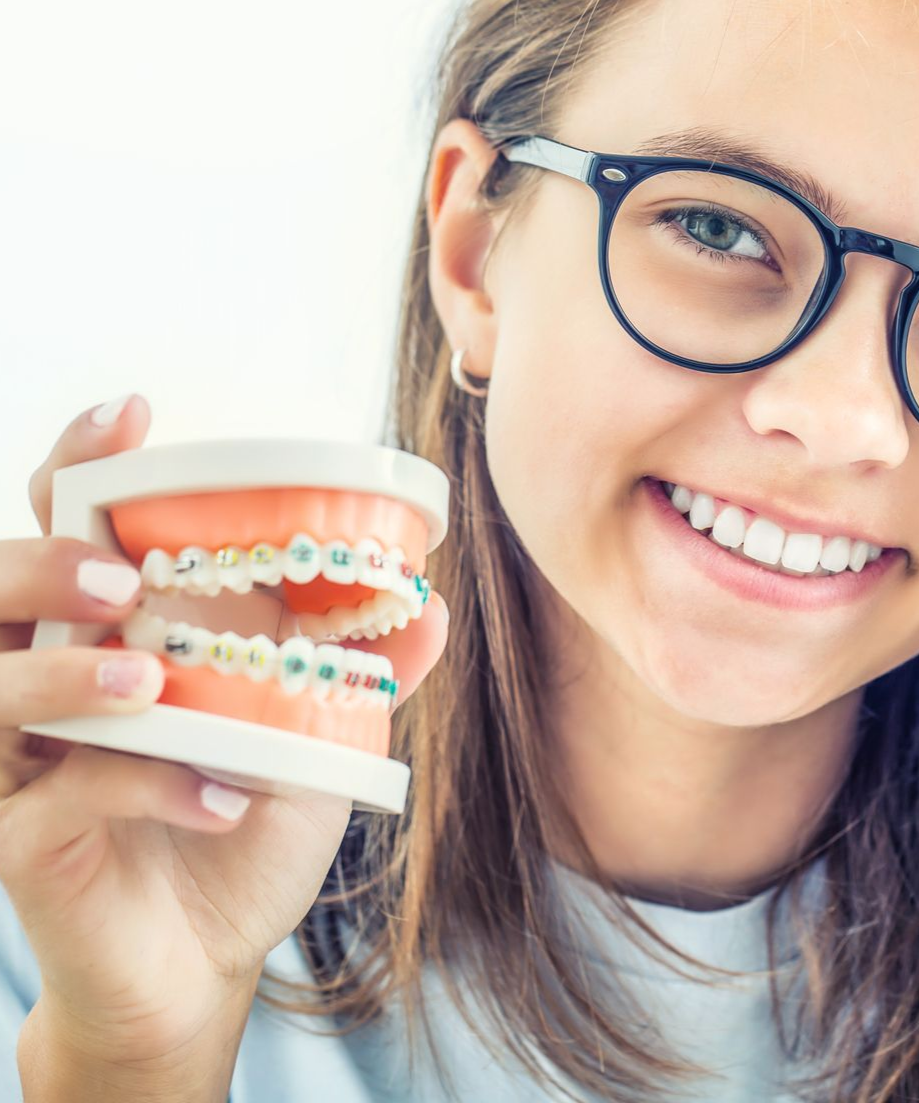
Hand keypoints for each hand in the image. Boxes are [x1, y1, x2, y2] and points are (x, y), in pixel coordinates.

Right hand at [0, 395, 449, 1066]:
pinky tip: (220, 799)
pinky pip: (59, 799)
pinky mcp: (24, 840)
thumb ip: (359, 668)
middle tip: (120, 578)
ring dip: (66, 677)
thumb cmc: (245, 816)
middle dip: (43, 565)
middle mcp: (51, 676)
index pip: (68, 520)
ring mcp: (23, 760)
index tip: (134, 415)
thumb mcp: (313, 736)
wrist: (206, 950)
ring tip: (146, 681)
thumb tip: (430, 609)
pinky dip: (144, 789)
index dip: (83, 459)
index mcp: (114, 627)